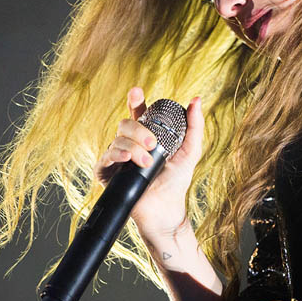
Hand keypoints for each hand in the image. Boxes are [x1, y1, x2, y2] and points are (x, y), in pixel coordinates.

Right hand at [94, 86, 203, 239]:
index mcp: (145, 136)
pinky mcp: (108, 174)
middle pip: (125, 124)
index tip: (137, 92)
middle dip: (138, 131)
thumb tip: (196, 100)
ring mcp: (118, 158)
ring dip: (133, 149)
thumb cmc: (177, 181)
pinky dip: (116, 156)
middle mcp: (129, 144)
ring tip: (147, 163)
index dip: (135, 101)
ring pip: (116, 140)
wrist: (166, 208)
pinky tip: (126, 160)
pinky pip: (105, 159)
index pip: (137, 113)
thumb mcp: (190, 151)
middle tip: (153, 144)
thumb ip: (194, 126)